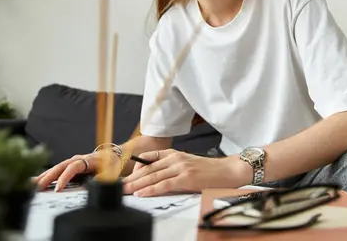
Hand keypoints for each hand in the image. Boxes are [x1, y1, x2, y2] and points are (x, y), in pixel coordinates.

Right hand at [35, 150, 120, 191]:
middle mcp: (78, 159)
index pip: (73, 167)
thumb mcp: (110, 172)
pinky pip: (57, 171)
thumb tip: (92, 186)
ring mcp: (72, 162)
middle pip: (60, 167)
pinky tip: (36, 181)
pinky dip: (46, 176)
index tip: (57, 189)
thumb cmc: (112, 164)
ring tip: (31, 184)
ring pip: (56, 168)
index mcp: (88, 159)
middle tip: (37, 187)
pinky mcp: (70, 167)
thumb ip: (100, 178)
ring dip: (44, 176)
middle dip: (48, 177)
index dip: (64, 178)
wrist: (114, 156)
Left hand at [122, 149, 248, 196]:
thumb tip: (155, 178)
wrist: (228, 171)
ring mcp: (180, 167)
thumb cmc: (209, 170)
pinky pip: (163, 185)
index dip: (135, 167)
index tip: (126, 176)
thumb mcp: (187, 164)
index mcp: (174, 153)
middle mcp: (175, 158)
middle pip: (147, 168)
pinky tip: (141, 193)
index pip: (148, 159)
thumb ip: (172, 168)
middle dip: (131, 178)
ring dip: (136, 184)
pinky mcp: (185, 179)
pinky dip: (150, 190)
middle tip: (118, 185)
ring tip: (124, 190)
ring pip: (152, 176)